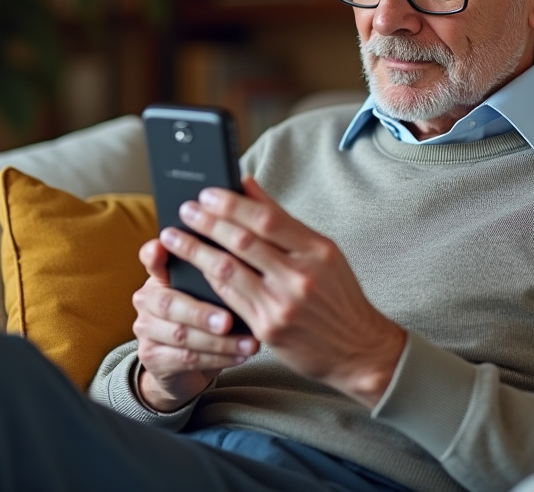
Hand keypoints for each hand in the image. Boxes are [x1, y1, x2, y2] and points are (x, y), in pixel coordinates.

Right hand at [131, 238, 258, 412]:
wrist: (184, 367)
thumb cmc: (203, 319)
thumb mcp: (208, 294)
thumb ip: (217, 278)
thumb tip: (248, 267)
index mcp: (159, 276)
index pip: (151, 258)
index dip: (154, 253)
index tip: (162, 246)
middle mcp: (147, 299)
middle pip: (169, 303)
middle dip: (202, 313)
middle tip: (229, 321)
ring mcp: (145, 329)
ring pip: (181, 335)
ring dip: (219, 341)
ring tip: (249, 343)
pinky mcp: (151, 357)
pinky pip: (187, 358)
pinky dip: (218, 358)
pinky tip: (239, 356)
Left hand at [163, 176, 406, 407]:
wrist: (358, 350)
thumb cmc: (338, 296)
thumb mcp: (323, 253)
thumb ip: (283, 220)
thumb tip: (247, 183)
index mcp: (318, 251)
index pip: (267, 219)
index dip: (232, 203)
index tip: (207, 193)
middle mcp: (301, 276)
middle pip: (243, 241)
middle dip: (207, 222)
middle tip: (186, 210)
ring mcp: (282, 304)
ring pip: (228, 270)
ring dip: (196, 250)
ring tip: (175, 237)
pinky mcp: (267, 329)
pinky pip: (229, 298)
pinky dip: (209, 279)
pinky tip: (195, 267)